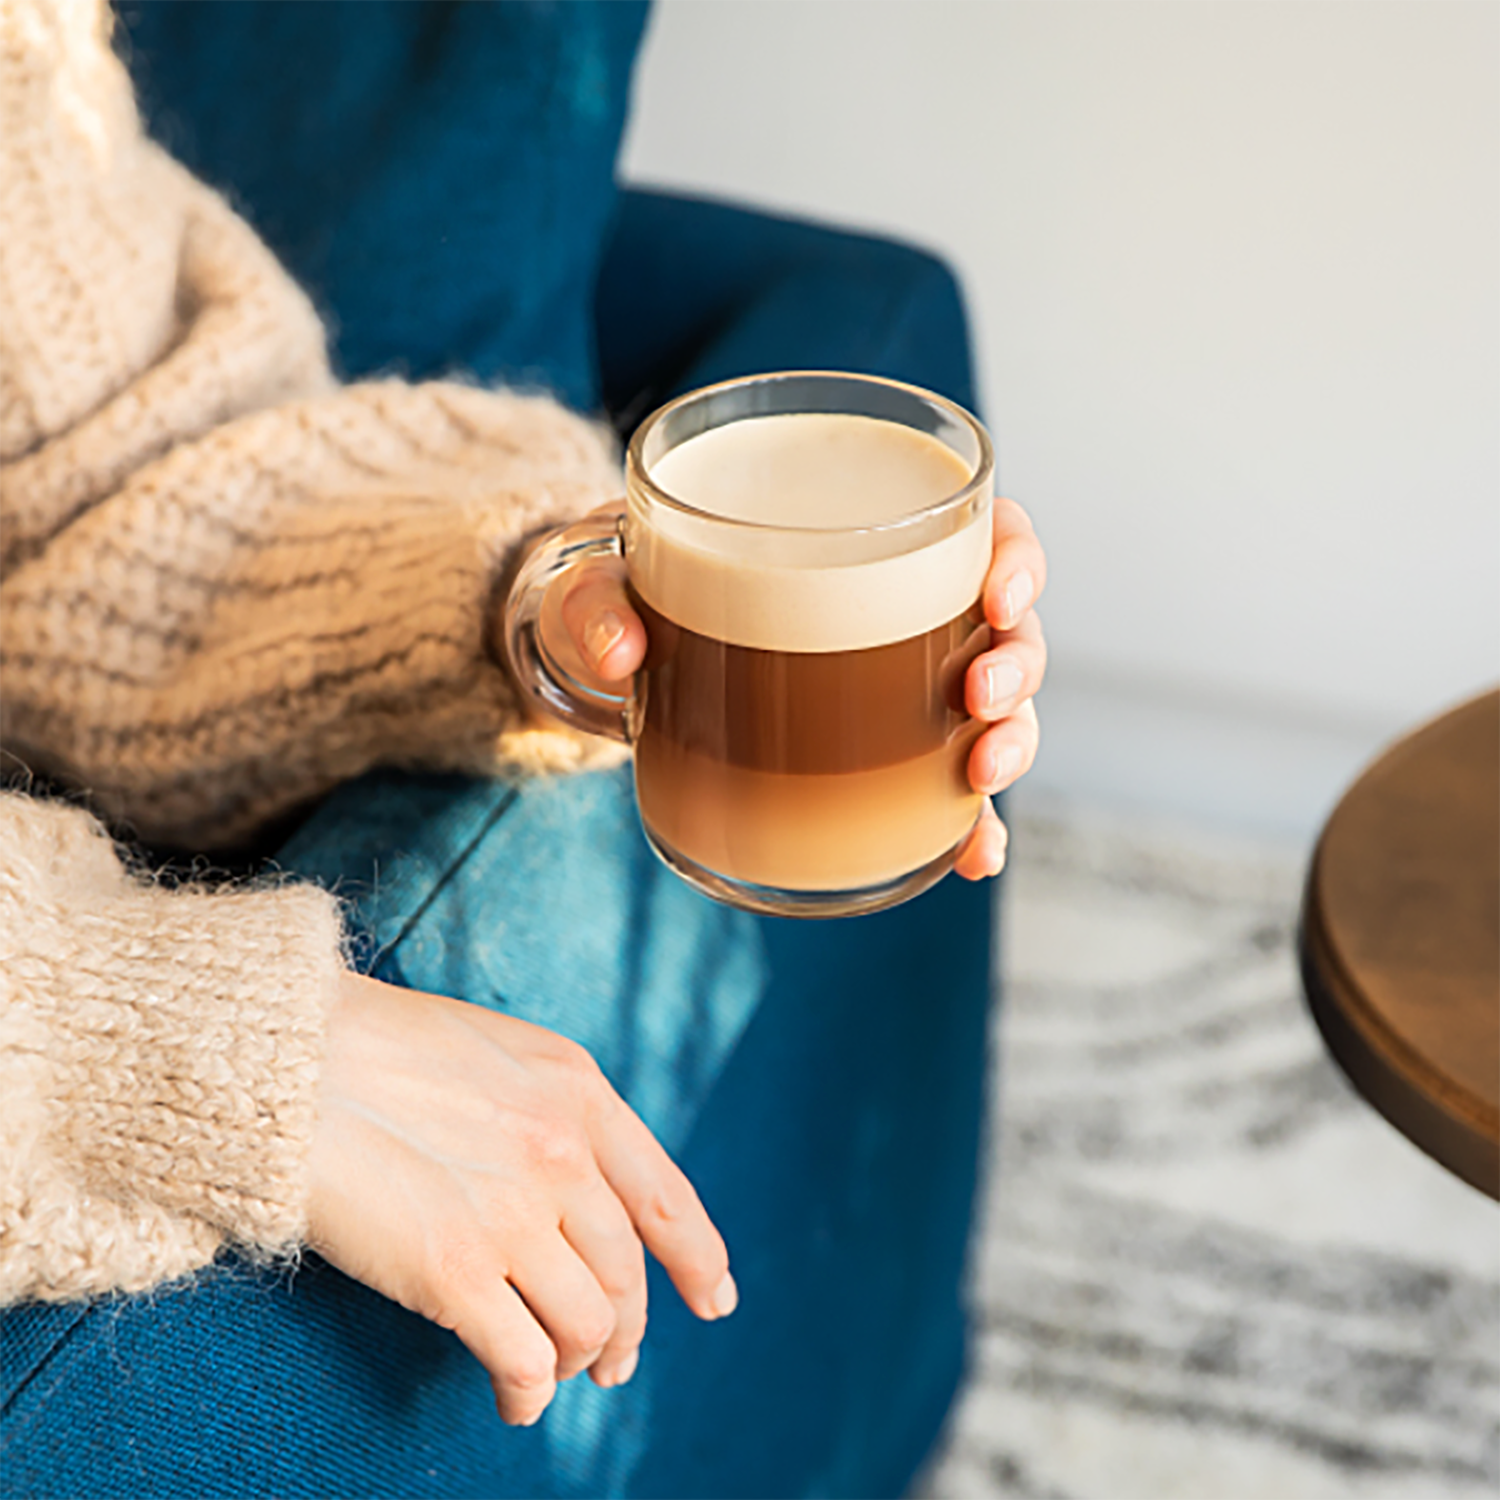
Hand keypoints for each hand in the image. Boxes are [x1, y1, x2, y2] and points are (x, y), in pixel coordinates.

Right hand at [307, 971, 735, 1425]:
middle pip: (625, 1272)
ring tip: (549, 1373)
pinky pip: (523, 1360)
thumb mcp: (497, 1050)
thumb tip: (578, 1181)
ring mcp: (513, 1214)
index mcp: (578, 1091)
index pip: (665, 1197)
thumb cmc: (376, 1048)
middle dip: (625, 1330)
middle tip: (610, 1362)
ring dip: (573, 1362)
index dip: (698, 1258)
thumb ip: (551, 1109)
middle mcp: (563, 1153)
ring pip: (587, 1323)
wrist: (290, 1059)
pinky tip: (513, 1401)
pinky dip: (527, 1394)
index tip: (714, 1299)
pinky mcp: (455, 1273)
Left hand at [551, 497, 1047, 880]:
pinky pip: (941, 790)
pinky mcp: (876, 759)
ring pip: (996, 709)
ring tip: (978, 775)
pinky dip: (968, 825)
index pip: (983, 528)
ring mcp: (900, 691)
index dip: (1016, 555)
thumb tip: (619, 650)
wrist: (620, 657)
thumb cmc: (635, 592)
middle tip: (975, 695)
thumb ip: (600, 600)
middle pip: (1008, 628)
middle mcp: (905, 614)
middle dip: (1016, 665)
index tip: (996, 592)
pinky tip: (974, 856)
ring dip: (1009, 741)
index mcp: (868, 542)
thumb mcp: (604, 581)